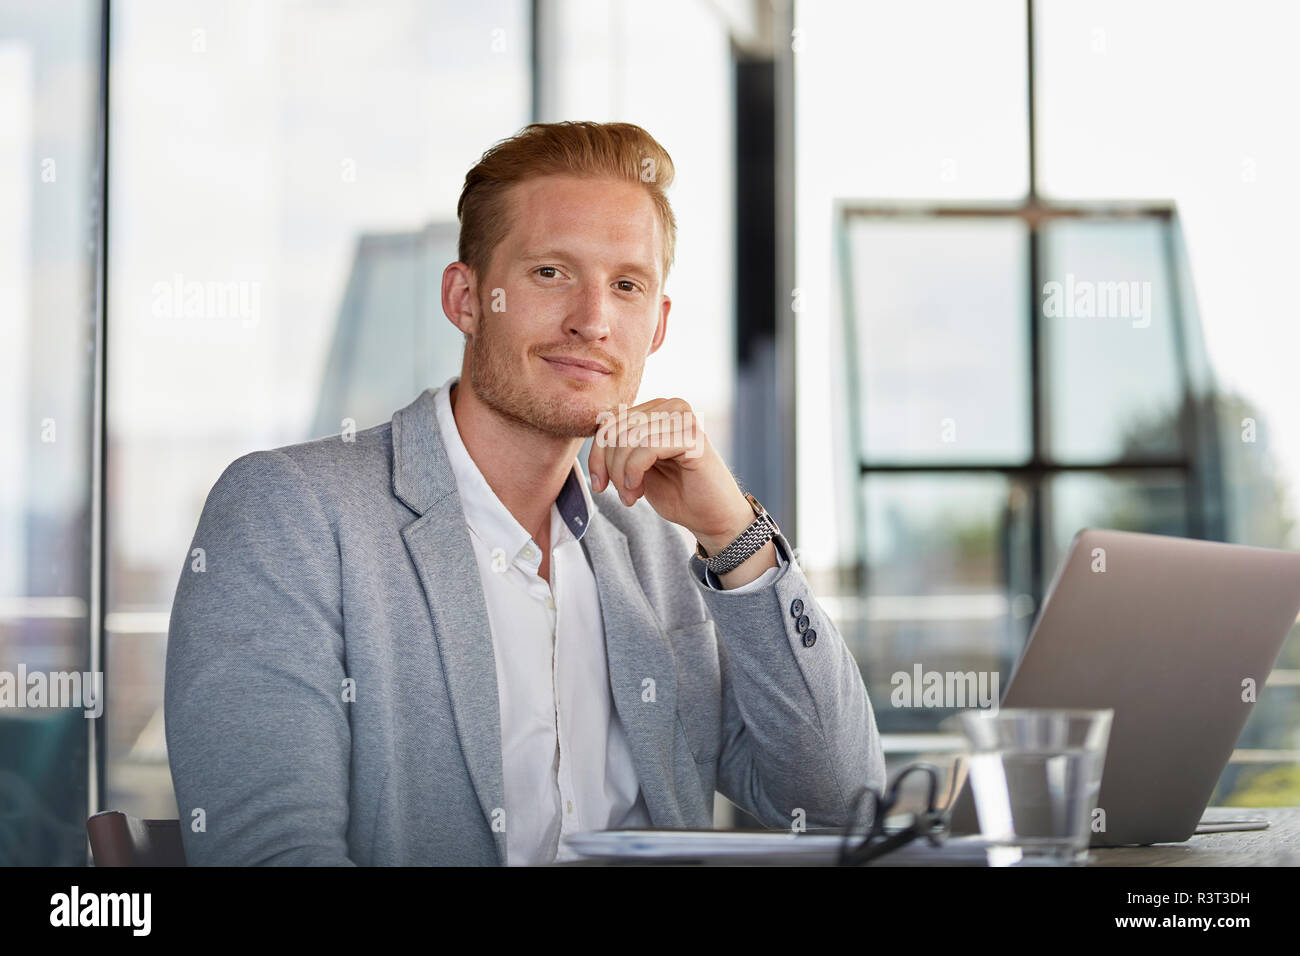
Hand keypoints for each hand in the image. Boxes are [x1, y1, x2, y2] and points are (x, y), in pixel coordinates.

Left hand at [587, 398, 774, 585]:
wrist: (711, 517)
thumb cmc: (676, 492)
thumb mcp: (636, 466)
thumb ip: (619, 445)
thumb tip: (596, 429)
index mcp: (657, 409)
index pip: (609, 421)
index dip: (596, 454)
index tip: (600, 485)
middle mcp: (671, 406)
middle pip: (616, 428)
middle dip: (608, 466)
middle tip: (620, 495)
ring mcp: (684, 418)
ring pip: (628, 438)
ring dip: (621, 475)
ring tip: (631, 497)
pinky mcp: (693, 437)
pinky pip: (646, 448)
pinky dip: (633, 472)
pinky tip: (638, 491)